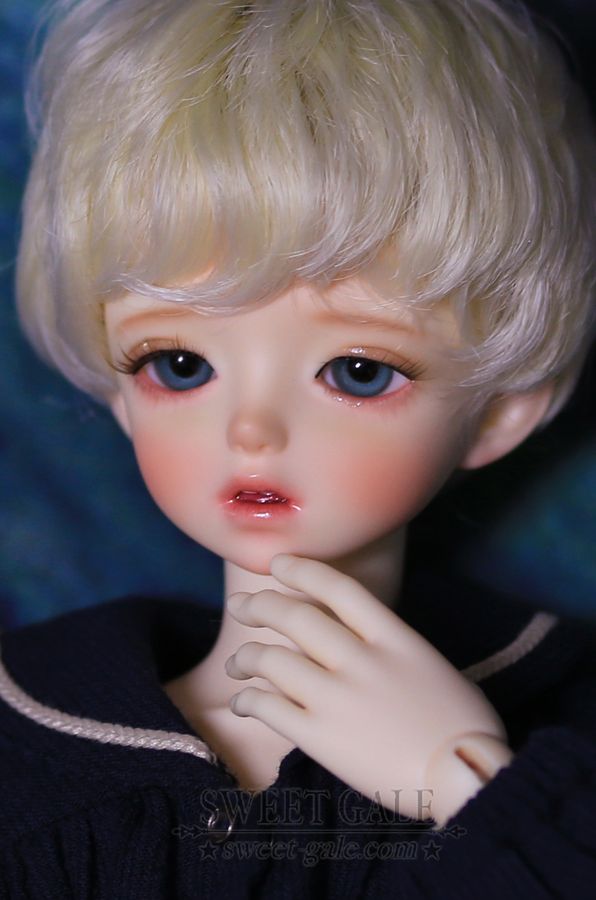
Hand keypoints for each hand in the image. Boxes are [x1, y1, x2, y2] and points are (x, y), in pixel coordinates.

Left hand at [226, 554, 511, 823]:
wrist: (468, 778)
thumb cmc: (461, 725)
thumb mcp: (430, 664)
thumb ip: (389, 645)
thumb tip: (355, 638)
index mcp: (394, 638)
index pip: (338, 589)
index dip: (303, 570)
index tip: (279, 563)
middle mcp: (361, 660)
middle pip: (296, 617)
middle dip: (260, 605)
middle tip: (241, 605)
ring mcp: (338, 698)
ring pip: (273, 660)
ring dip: (247, 657)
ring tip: (239, 664)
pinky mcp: (321, 737)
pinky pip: (269, 708)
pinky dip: (248, 700)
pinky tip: (243, 701)